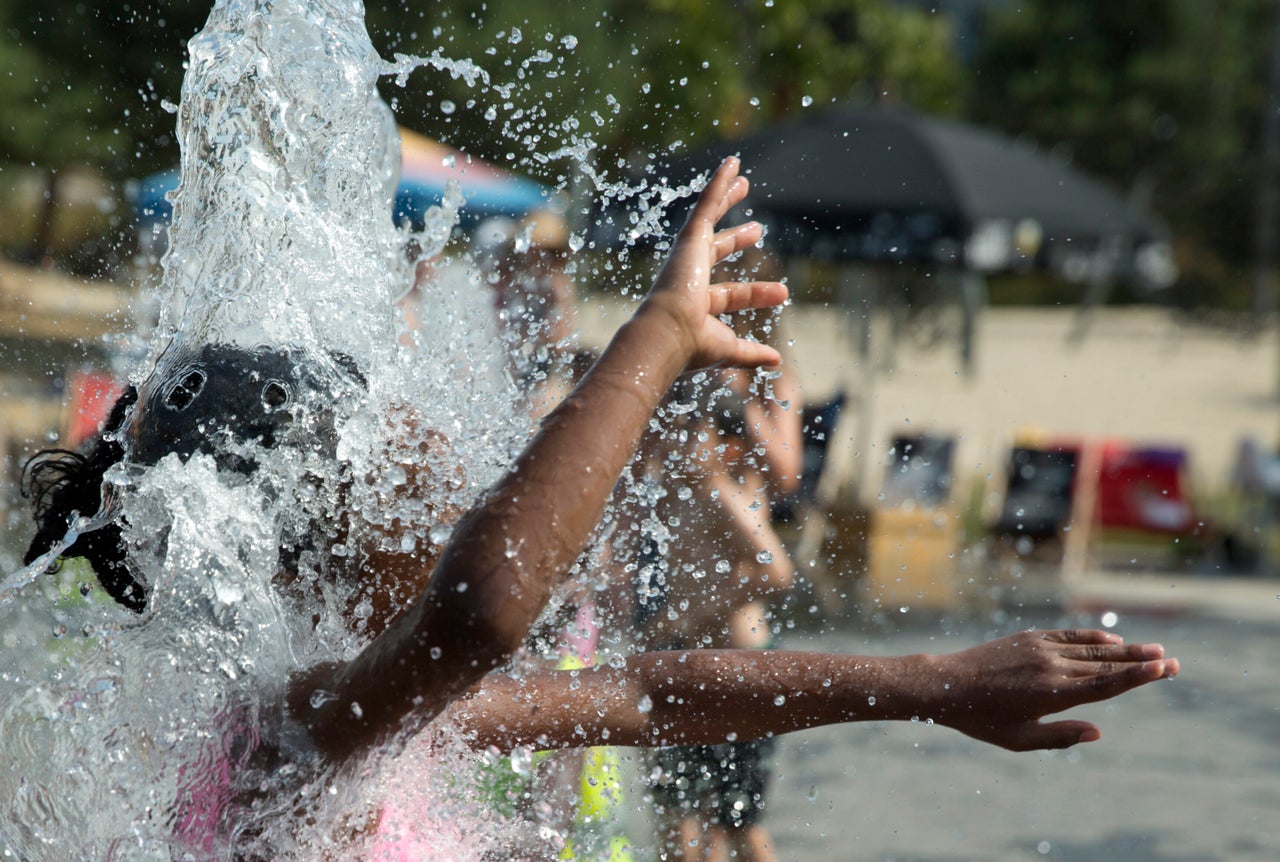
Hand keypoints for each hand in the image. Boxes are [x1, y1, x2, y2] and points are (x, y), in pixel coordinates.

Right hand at [641, 157, 788, 370]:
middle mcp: (690, 277)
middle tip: (756, 230)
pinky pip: (706, 203)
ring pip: (710, 219)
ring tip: (743, 181)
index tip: (783, 293)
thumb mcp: (729, 350)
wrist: (667, 334)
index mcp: (697, 305)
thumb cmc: (692, 346)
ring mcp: (689, 255)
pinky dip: (719, 182)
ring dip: (726, 199)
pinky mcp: (690, 239)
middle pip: (719, 251)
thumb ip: (751, 354)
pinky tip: (732, 163)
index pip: (733, 295)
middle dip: (737, 239)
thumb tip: (777, 362)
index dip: (759, 293)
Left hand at [928, 629, 1178, 750]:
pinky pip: (1067, 636)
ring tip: (1152, 649)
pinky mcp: (1028, 638)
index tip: (1164, 669)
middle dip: (1141, 663)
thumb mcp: (1020, 739)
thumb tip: (1098, 732)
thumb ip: (1061, 736)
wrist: (944, 684)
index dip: (1138, 677)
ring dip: (1123, 649)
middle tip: (1173, 660)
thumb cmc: (981, 719)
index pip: (1106, 684)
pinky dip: (1091, 637)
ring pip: (1090, 648)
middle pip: (1106, 664)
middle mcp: (1051, 667)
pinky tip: (1111, 640)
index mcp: (1053, 694)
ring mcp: (1039, 648)